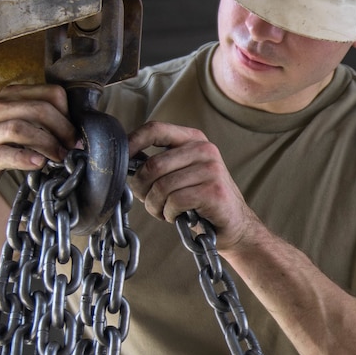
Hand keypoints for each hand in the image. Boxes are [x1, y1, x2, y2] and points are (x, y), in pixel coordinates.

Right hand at [0, 84, 74, 193]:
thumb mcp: (12, 120)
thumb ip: (37, 119)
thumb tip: (73, 131)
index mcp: (10, 97)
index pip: (50, 94)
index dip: (68, 113)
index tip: (73, 132)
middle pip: (40, 110)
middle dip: (63, 129)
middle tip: (72, 146)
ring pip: (23, 128)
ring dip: (48, 143)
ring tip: (60, 157)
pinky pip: (6, 154)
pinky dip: (26, 158)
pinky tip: (39, 163)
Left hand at [129, 121, 263, 250]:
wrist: (234, 225)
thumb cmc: (200, 201)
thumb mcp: (181, 173)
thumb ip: (160, 163)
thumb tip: (125, 162)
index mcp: (194, 139)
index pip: (155, 129)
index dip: (132, 142)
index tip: (122, 159)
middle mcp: (204, 149)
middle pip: (153, 165)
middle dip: (142, 188)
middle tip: (147, 201)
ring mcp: (211, 169)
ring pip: (161, 186)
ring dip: (155, 205)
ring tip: (163, 211)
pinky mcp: (213, 191)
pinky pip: (174, 201)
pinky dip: (168, 214)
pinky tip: (177, 216)